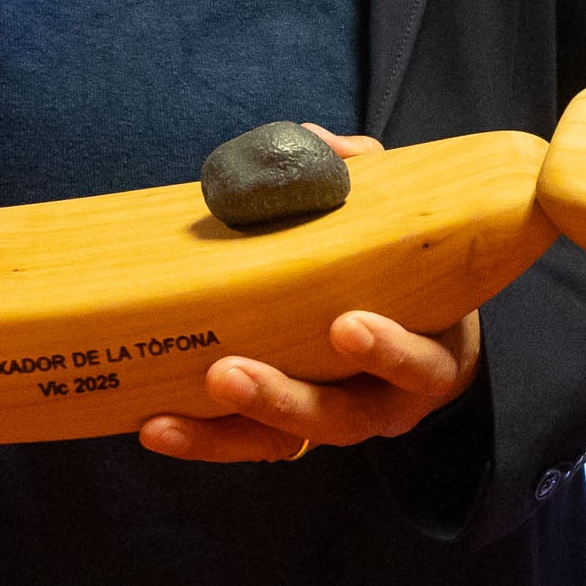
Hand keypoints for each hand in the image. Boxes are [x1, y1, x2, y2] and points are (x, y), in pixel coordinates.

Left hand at [142, 131, 484, 463]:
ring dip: (226, 429)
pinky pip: (250, 444)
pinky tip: (155, 429)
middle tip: (228, 372)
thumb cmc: (409, 275)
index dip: (388, 351)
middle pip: (342, 418)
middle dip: (283, 398)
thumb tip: (317, 142)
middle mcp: (387, 403)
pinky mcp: (291, 433)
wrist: (422, 330)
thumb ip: (371, 183)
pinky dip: (204, 441)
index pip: (421, 366)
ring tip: (168, 418)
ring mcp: (336, 423)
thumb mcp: (403, 231)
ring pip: (288, 441)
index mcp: (431, 356)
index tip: (346, 324)